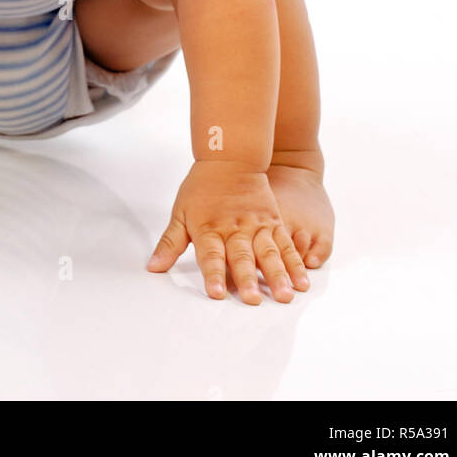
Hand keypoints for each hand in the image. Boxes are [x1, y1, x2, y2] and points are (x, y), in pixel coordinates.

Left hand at [146, 161, 310, 303]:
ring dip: (277, 276)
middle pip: (241, 257)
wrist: (231, 157)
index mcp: (209, 228)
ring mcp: (257, 226)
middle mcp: (235, 229)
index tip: (216, 293)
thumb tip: (154, 267)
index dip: (213, 274)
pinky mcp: (274, 223)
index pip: (211, 255)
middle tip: (252, 300)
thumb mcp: (180, 212)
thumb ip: (170, 243)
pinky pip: (286, 246)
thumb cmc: (203, 186)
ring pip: (269, 253)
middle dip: (247, 280)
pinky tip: (302, 282)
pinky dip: (295, 264)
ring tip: (284, 295)